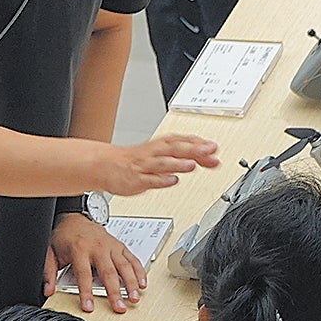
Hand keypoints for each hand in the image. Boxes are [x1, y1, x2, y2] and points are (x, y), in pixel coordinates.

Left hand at [49, 212, 143, 313]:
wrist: (75, 218)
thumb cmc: (65, 236)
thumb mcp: (51, 252)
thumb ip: (49, 272)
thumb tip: (48, 289)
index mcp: (80, 249)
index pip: (84, 275)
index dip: (86, 292)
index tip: (89, 307)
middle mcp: (98, 247)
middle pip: (109, 272)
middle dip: (115, 292)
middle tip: (119, 307)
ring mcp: (111, 246)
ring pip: (125, 266)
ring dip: (131, 283)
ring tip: (134, 298)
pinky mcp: (120, 245)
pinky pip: (133, 259)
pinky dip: (139, 271)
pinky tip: (142, 283)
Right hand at [95, 134, 221, 195]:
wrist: (106, 165)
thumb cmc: (137, 160)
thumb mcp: (163, 155)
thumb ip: (187, 157)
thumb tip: (210, 158)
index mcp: (162, 145)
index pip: (183, 140)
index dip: (199, 143)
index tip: (214, 147)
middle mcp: (155, 152)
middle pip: (175, 148)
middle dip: (193, 149)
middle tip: (209, 150)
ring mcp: (145, 165)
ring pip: (162, 162)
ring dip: (178, 163)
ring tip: (192, 165)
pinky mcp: (136, 179)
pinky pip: (149, 179)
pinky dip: (161, 179)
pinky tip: (171, 180)